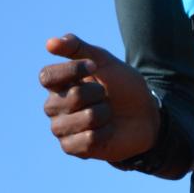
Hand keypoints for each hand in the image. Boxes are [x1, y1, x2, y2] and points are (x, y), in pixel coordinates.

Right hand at [39, 34, 159, 164]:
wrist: (146, 115)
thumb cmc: (122, 87)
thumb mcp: (103, 60)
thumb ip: (77, 48)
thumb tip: (50, 43)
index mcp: (57, 84)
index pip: (47, 76)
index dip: (72, 71)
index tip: (94, 67)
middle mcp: (54, 106)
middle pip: (69, 97)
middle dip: (96, 94)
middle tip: (105, 96)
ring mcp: (61, 128)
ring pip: (81, 119)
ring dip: (102, 114)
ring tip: (107, 114)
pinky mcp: (72, 148)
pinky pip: (86, 140)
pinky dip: (103, 133)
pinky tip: (106, 130)